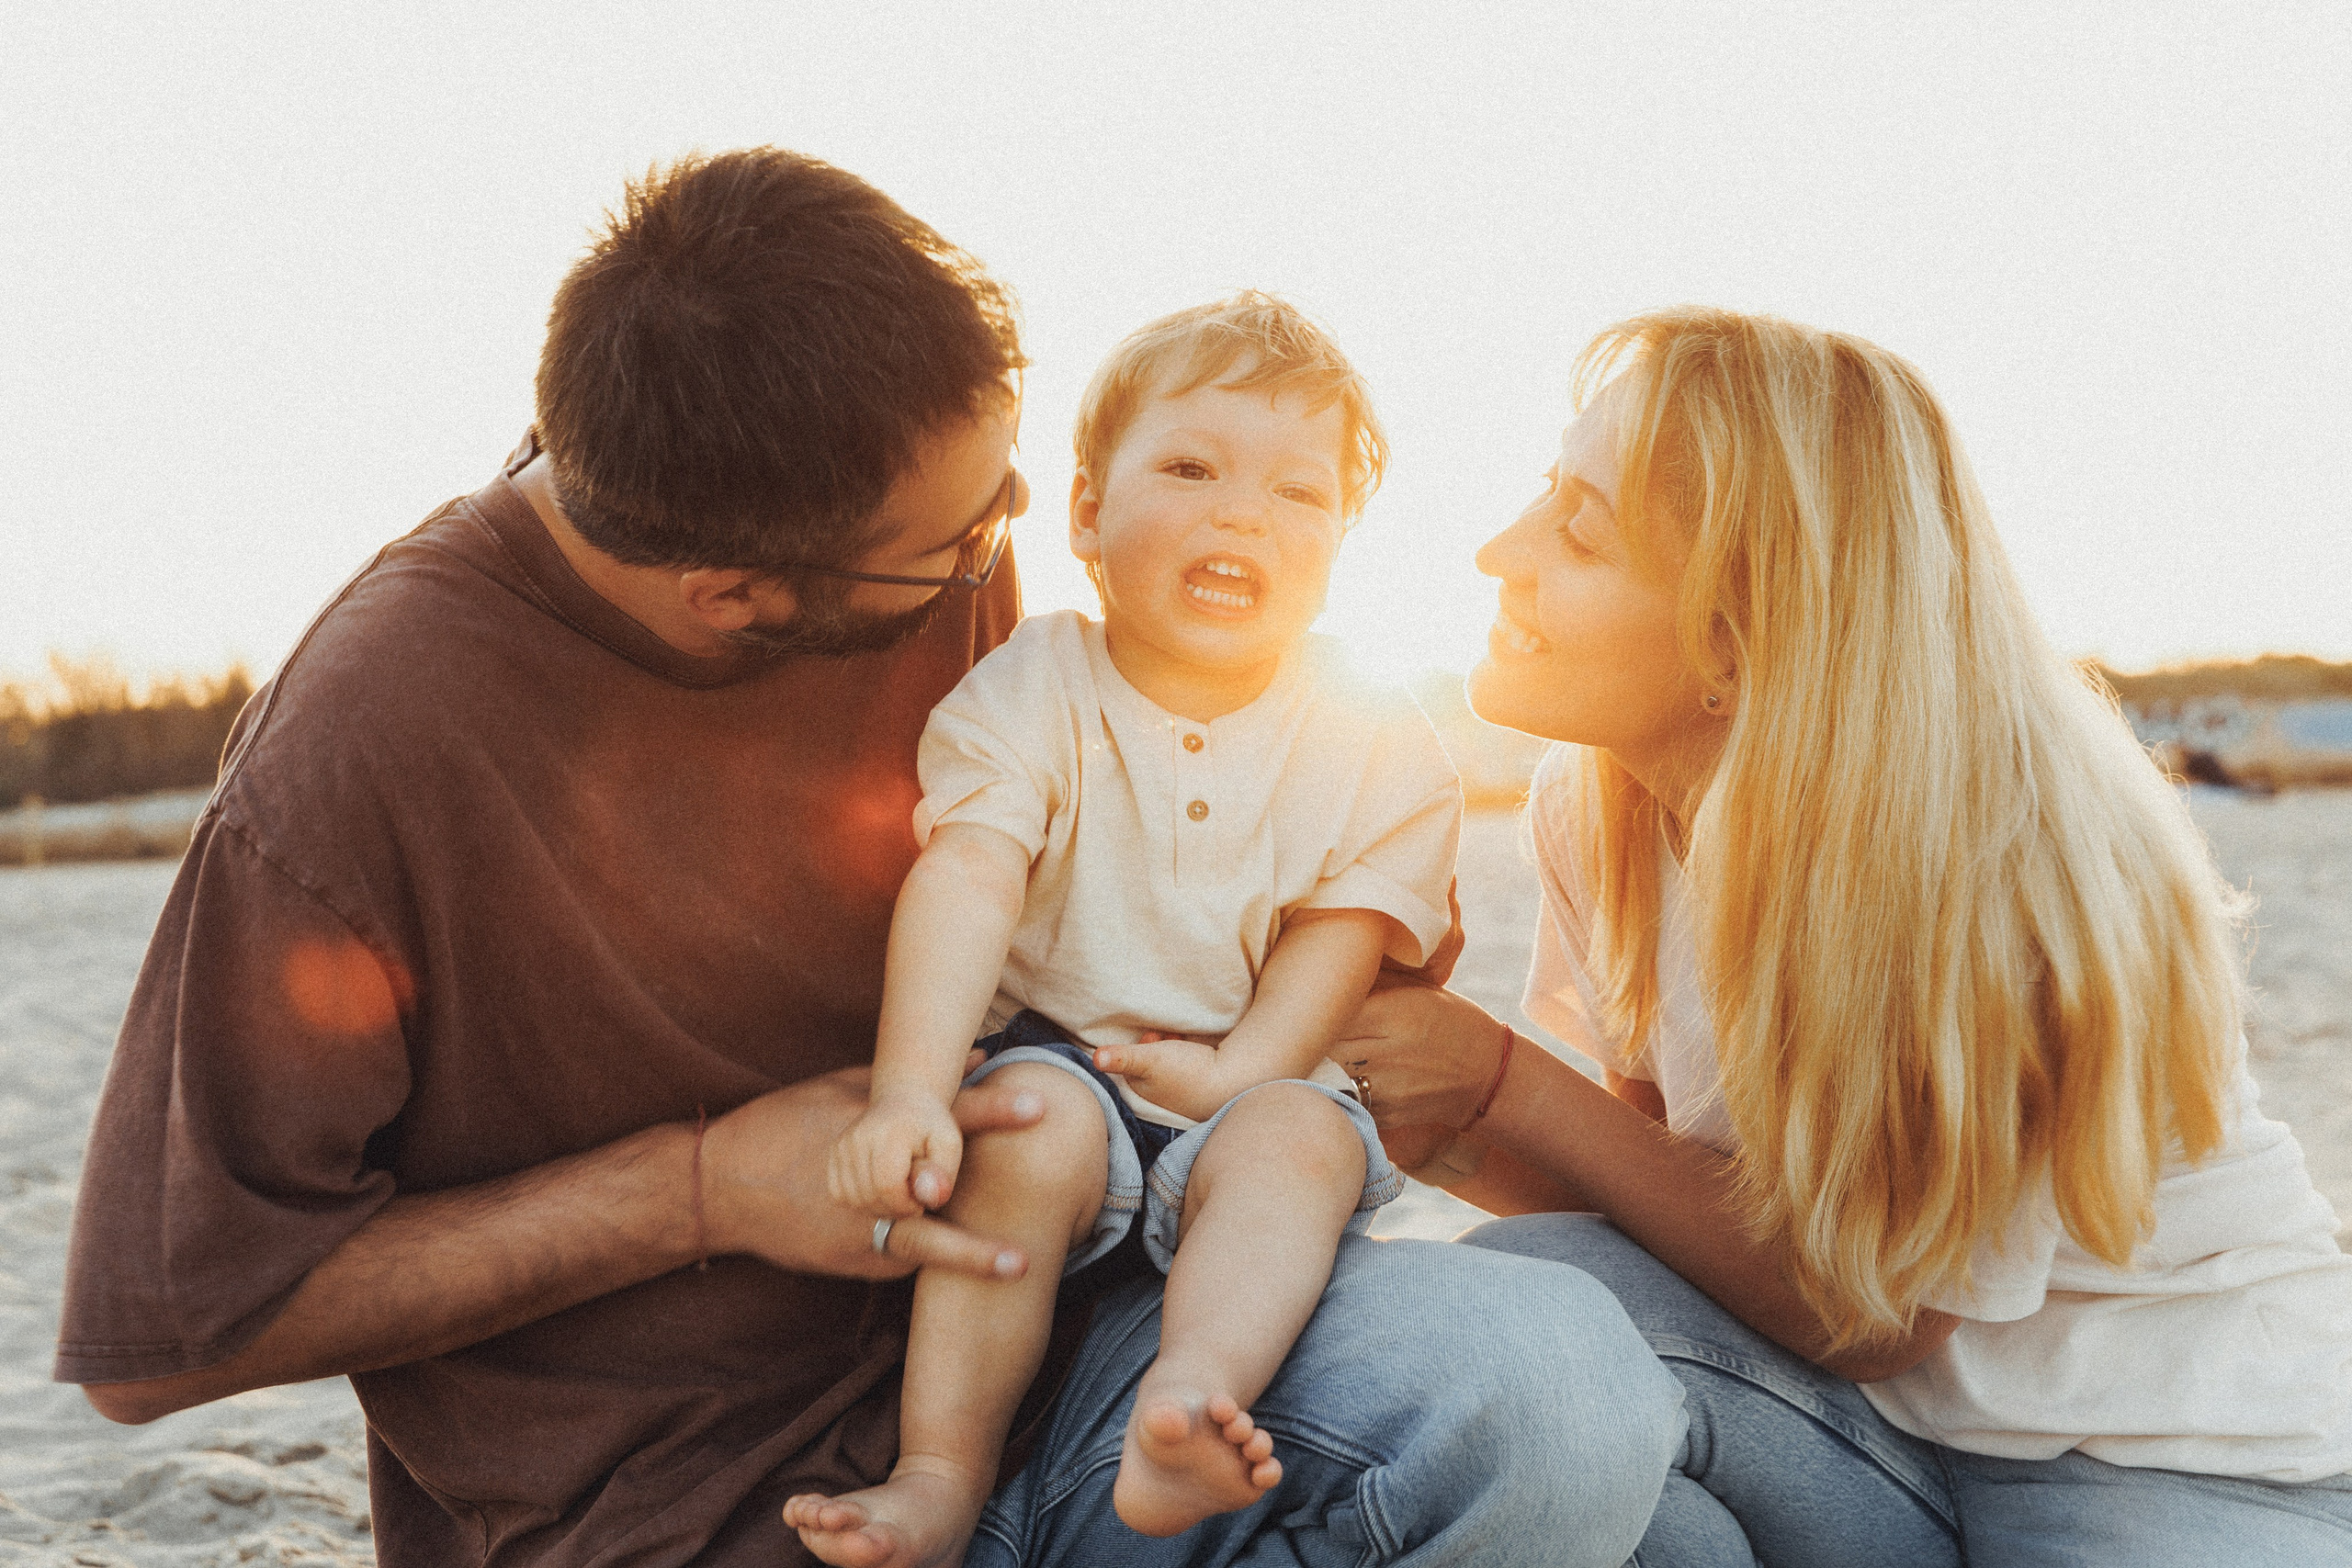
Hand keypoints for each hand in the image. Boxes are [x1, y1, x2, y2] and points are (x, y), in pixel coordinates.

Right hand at [701, 1067, 1045, 1281]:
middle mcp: (874, 1181)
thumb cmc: (785, 1125)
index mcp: (876, 1131)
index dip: (991, 1110)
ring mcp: (863, 1227)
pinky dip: (931, 1251)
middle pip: (944, 1184)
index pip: (942, 1117)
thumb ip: (909, 1078)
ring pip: (926, 1240)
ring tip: (1019, 1263)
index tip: (1036, 1105)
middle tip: (1049, 1187)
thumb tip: (982, 1054)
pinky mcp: (856, 1261)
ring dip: (972, 1251)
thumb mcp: (841, 1088)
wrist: (721, 1189)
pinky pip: (904, 1257)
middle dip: (992, 1189)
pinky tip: (967, 1260)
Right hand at [828, 1091, 963, 1216]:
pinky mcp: (833, 1153)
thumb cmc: (930, 1127)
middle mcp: (859, 1137)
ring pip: (853, 1200)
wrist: (904, 1100)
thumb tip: (929, 1197)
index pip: (888, 1186)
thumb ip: (943, 1173)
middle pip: (870, 1197)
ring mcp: (842, 1145)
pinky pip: (839, 1194)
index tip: (921, 1200)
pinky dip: (859, 1201)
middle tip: (912, 1197)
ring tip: (898, 1192)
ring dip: (878, 1207)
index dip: (906, 1205)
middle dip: (894, 1208)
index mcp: (890, 1133)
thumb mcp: (949, 1145)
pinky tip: (879, 1190)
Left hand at [1091, 1031, 1231, 1122]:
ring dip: (1170, 1048)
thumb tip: (1093, 1058)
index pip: (1130, 1067)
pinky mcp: (1201, 1086)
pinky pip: (1185, 1068)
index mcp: (1144, 1092)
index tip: (1149, 1035)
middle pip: (1148, 1066)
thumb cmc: (1186, 1073)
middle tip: (1165, 1034)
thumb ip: (1122, 1057)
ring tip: (1179, 1038)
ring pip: (1167, 1066)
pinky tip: (1194, 1047)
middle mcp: (1161, 1096)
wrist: (1233, 1081)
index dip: (1137, 1047)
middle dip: (1153, 1046)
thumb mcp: (1149, 1060)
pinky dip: (1186, 1055)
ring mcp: (1182, 1093)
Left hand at [1328, 984, 1503, 1129]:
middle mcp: (1387, 1055)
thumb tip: (1327, 967)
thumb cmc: (1450, 1021)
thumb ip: (1374, 982)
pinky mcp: (1386, 1116)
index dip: (1318, 1009)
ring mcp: (1386, 1091)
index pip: (1331, 1012)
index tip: (1314, 1004)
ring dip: (1322, 1065)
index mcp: (1394, 1015)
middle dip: (1316, 1037)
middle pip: (1324, 1046)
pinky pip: (1347, 1101)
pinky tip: (1347, 1078)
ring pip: (1329, 1077)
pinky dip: (1342, 1090)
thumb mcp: (1418, 989)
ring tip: (1326, 1052)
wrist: (1489, 1075)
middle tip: (1313, 1028)